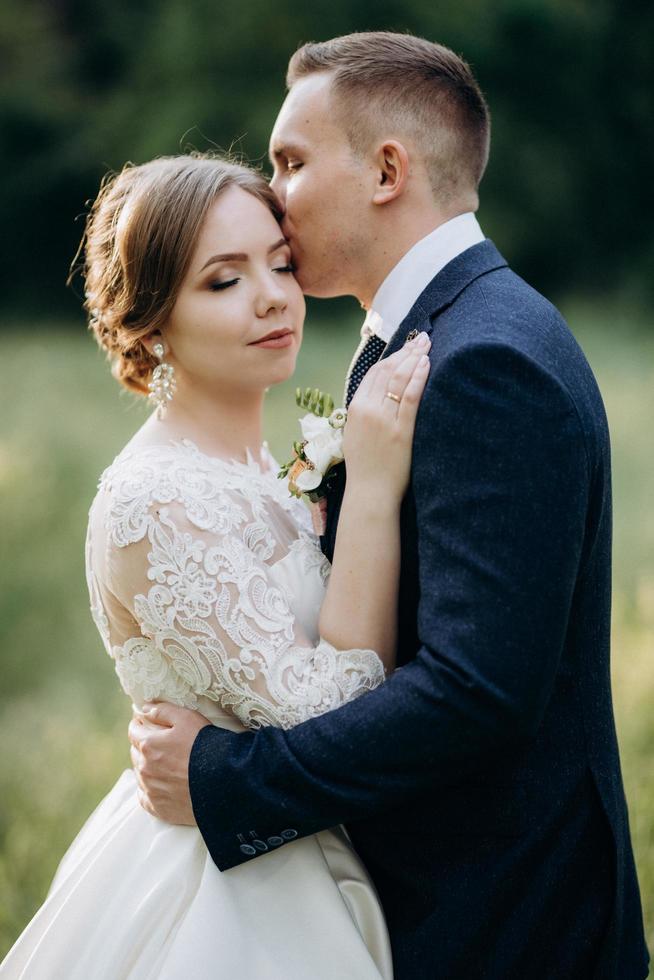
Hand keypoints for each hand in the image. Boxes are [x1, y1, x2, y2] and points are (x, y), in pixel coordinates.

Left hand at [128, 702, 210, 824]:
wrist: (223, 783)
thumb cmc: (206, 746)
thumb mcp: (187, 718)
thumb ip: (163, 711)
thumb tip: (144, 709)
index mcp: (148, 745)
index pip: (134, 730)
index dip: (140, 724)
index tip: (146, 723)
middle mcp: (144, 768)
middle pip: (135, 752)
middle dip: (143, 745)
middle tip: (160, 743)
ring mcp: (150, 790)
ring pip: (140, 774)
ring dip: (147, 766)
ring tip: (166, 763)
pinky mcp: (158, 808)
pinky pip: (145, 796)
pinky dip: (150, 789)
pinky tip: (163, 784)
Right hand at [343, 332, 430, 499]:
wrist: (370, 492)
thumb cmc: (366, 467)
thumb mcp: (356, 434)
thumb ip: (365, 412)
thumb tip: (379, 395)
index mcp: (355, 409)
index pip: (374, 373)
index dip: (391, 357)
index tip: (405, 348)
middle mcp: (367, 409)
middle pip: (388, 371)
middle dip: (406, 352)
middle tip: (421, 339)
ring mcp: (384, 419)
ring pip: (399, 379)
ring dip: (414, 358)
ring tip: (427, 345)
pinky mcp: (401, 430)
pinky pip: (411, 397)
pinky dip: (418, 377)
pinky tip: (426, 364)